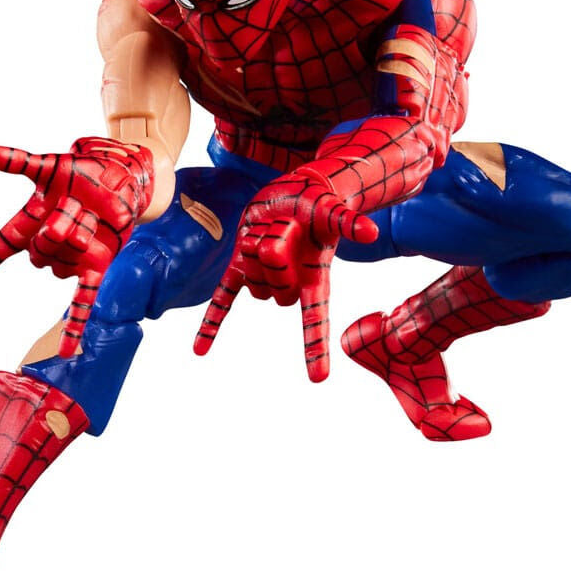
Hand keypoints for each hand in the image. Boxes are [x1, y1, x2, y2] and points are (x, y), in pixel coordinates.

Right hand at [0, 138, 153, 356]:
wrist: (120, 179)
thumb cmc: (79, 173)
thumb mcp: (51, 167)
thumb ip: (22, 165)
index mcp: (27, 226)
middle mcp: (44, 246)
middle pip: (39, 249)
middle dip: (59, 222)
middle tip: (76, 203)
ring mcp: (69, 259)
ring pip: (64, 258)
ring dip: (80, 232)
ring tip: (93, 213)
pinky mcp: (96, 267)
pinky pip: (82, 301)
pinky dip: (73, 327)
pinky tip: (64, 354)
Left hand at [194, 169, 377, 381]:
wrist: (296, 192)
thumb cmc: (321, 203)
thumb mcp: (331, 211)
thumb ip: (345, 224)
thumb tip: (372, 232)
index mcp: (315, 278)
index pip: (316, 319)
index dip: (316, 347)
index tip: (319, 378)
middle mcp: (289, 283)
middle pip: (274, 289)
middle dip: (276, 257)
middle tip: (285, 229)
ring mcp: (262, 277)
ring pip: (251, 282)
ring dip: (255, 252)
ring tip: (272, 228)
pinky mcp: (240, 266)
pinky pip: (224, 299)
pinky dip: (212, 323)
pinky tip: (199, 350)